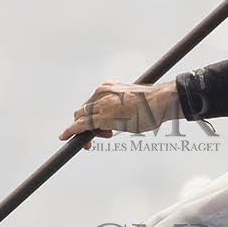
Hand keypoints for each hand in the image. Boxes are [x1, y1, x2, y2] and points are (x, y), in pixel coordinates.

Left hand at [60, 80, 181, 141]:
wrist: (161, 101)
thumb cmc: (152, 103)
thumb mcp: (131, 101)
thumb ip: (120, 107)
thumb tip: (117, 118)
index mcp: (108, 87)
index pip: (91, 103)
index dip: (89, 116)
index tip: (93, 126)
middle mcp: (101, 92)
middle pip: (83, 110)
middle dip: (85, 124)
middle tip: (99, 136)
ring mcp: (101, 104)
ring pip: (81, 118)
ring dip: (82, 131)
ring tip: (99, 139)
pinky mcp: (102, 117)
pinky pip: (81, 125)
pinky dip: (71, 132)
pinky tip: (65, 137)